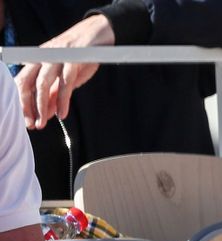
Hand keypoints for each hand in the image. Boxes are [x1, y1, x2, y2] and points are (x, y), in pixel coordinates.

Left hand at [14, 14, 114, 128]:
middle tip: (32, 125)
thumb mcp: (67, 76)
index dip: (23, 103)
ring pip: (42, 84)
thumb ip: (56, 93)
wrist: (98, 34)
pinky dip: (63, 100)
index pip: (22, 83)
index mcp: (38, 60)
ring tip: (43, 123)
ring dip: (41, 106)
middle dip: (27, 106)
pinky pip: (64, 83)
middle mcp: (43, 57)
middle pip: (26, 83)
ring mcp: (56, 57)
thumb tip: (47, 112)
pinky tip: (62, 113)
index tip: (28, 121)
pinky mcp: (72, 60)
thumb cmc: (82, 55)